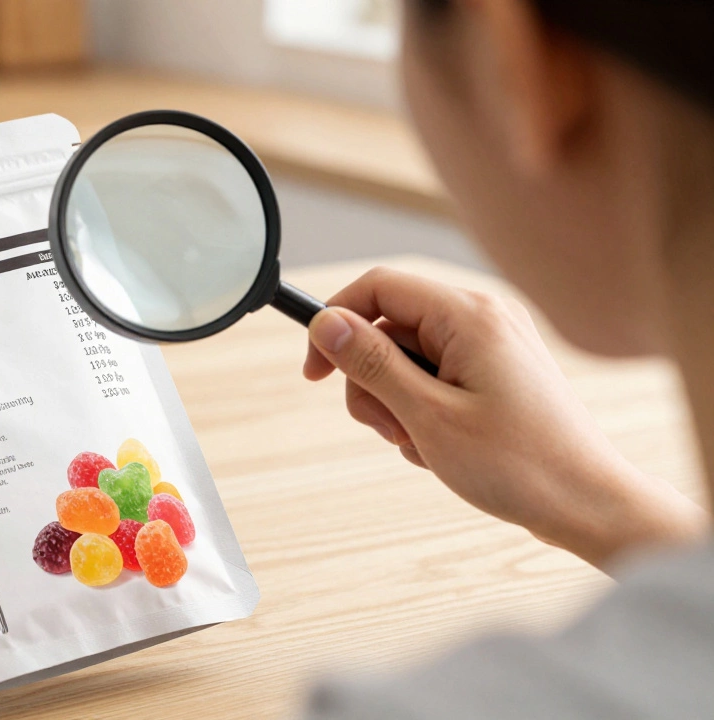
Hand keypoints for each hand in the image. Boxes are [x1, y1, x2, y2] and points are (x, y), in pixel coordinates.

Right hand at [303, 268, 705, 571]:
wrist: (588, 505)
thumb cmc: (521, 465)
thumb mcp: (427, 416)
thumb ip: (372, 363)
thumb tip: (326, 324)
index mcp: (469, 316)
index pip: (378, 287)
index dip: (336, 323)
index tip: (315, 373)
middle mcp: (483, 318)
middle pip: (389, 328)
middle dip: (372, 381)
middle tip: (388, 428)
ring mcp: (492, 345)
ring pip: (407, 358)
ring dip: (396, 404)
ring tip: (420, 443)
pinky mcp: (495, 372)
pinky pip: (434, 378)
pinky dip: (422, 412)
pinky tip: (441, 447)